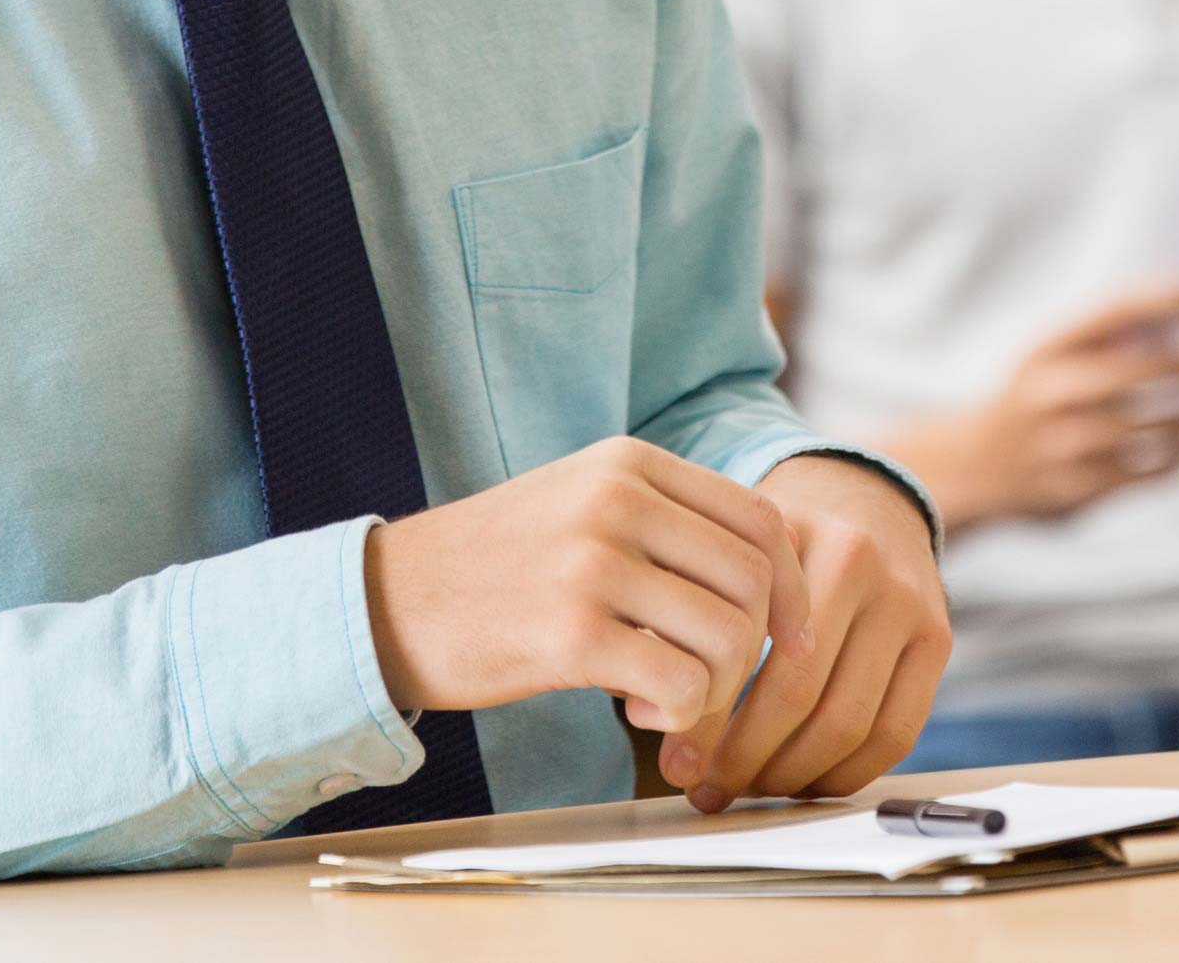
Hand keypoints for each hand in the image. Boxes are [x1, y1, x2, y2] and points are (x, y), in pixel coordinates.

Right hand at [365, 436, 809, 741]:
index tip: (789, 639)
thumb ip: (668, 524)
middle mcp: (618, 500)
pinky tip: (641, 711)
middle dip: (755, 648)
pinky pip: (681, 683)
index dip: (792, 588)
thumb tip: (773, 581)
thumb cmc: (496, 567)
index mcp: (629, 464)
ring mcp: (594, 562)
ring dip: (716, 688)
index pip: (760, 519)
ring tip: (669, 696)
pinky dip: (681, 713)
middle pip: (755, 580)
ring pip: (728, 635)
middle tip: (712, 680)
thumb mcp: (584, 507)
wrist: (387, 601)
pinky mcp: (571, 632)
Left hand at [671, 455, 949, 810]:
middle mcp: (864, 565)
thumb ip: (685, 610)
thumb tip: (647, 706)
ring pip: (851, 725)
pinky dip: (847, 773)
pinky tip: (804, 781)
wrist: (862, 497)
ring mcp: (910, 604)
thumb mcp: (726, 546)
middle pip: (803, 697)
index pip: (751, 654)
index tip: (677, 764)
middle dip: (747, 759)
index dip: (710, 723)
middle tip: (708, 789)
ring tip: (750, 788)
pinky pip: (897, 734)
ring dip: (794, 776)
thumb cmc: (774, 540)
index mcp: (797, 536)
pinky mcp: (938, 640)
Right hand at [874, 281, 1178, 529]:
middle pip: (1146, 369)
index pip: (1122, 309)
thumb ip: (1112, 330)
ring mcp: (1065, 445)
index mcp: (1047, 346)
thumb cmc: (1032, 396)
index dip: (1178, 298)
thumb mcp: (1052, 352)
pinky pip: (1153, 470)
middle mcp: (1053, 392)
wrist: (970, 467)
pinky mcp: (1079, 491)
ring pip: (1157, 426)